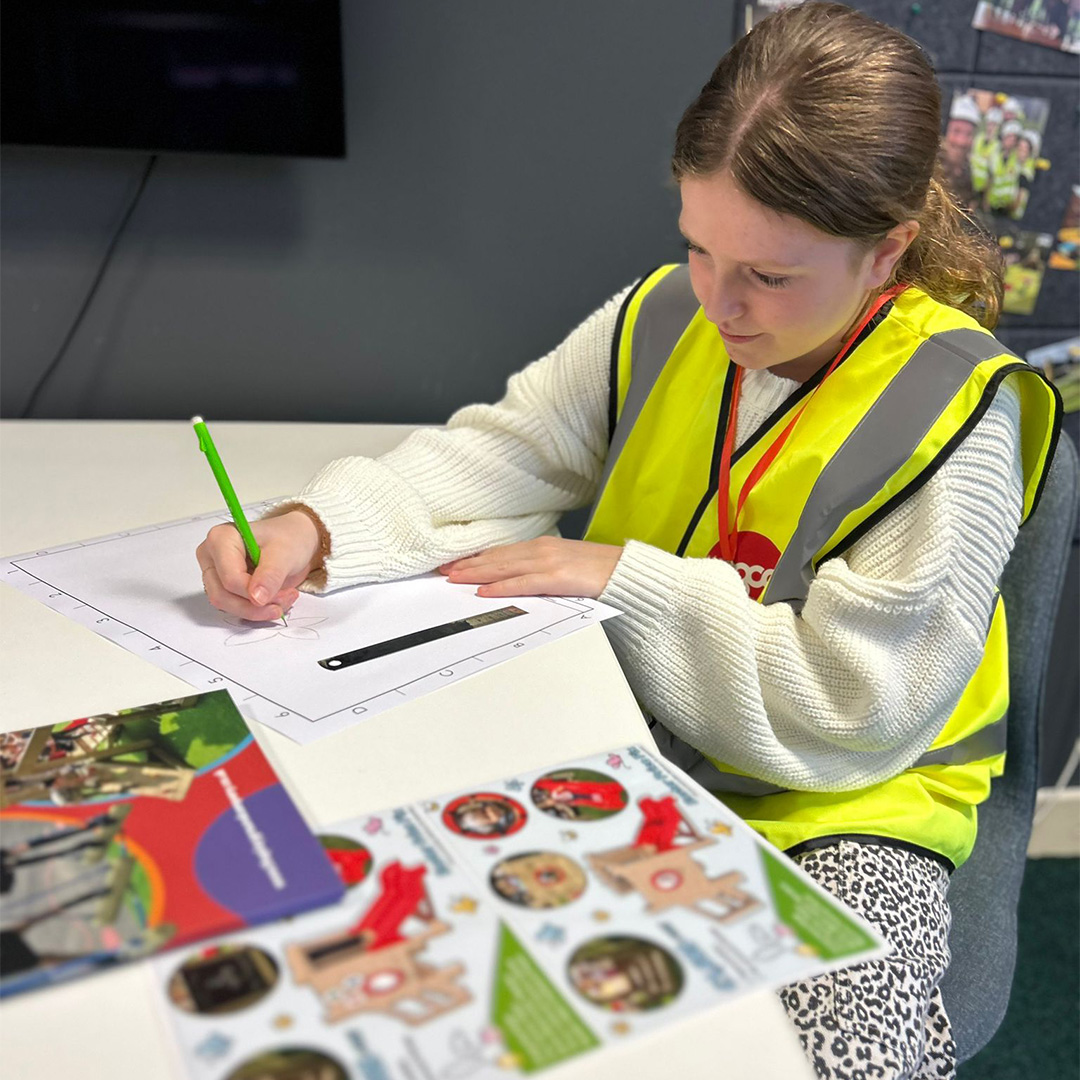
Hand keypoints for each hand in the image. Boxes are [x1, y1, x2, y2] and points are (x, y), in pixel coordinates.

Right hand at [196, 510, 321, 621]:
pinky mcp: (223, 587)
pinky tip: (277, 599)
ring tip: (285, 598)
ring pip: (227, 606)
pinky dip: (258, 610)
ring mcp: (215, 573)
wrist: (295, 539)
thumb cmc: (288, 537)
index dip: (253, 592)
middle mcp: (212, 556)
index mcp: (221, 539)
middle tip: (285, 599)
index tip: (281, 594)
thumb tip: (257, 597)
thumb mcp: (285, 553)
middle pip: (222, 595)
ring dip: (258, 610)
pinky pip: (235, 608)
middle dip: (256, 606)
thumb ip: (271, 575)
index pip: (230, 578)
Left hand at [438, 537, 622, 598]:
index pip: (502, 551)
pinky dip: (501, 587)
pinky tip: (484, 591)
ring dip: (476, 574)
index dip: (477, 557)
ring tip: (454, 578)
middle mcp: (541, 550)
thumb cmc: (600, 570)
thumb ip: (542, 568)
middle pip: (497, 557)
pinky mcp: (556, 578)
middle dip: (469, 564)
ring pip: (503, 567)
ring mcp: (548, 563)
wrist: (625, 571)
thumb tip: (522, 577)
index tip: (457, 562)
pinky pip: (522, 584)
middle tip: (445, 570)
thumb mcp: (566, 563)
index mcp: (543, 546)